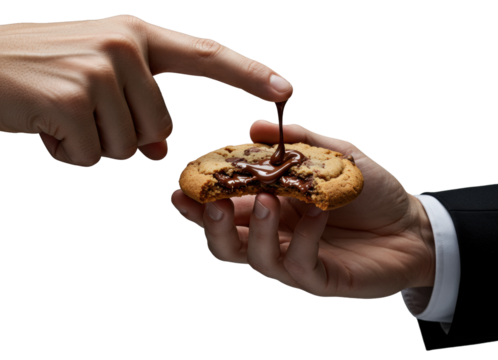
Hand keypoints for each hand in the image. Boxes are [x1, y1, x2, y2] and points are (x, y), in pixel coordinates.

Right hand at [0, 15, 293, 166]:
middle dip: (125, 138)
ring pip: (128, 147)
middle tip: (80, 115)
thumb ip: (138, 107)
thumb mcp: (96, 79)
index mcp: (136, 36)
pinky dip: (66, 154)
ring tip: (58, 117)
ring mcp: (99, 71)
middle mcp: (124, 46)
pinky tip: (42, 128)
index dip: (249, 74)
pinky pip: (91, 156)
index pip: (207, 55)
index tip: (286, 90)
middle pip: (161, 128)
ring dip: (93, 146)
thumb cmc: (36, 70)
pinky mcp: (72, 100)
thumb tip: (162, 149)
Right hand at [170, 119, 435, 298]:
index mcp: (270, 208)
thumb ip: (298, 143)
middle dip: (211, 225)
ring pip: (255, 259)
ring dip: (254, 231)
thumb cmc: (371, 190)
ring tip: (265, 201)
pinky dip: (303, 240)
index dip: (199, 202)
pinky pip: (300, 266)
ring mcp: (296, 261)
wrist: (413, 225)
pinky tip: (317, 215)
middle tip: (211, 204)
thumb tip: (254, 127)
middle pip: (226, 243)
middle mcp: (275, 237)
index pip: (225, 208)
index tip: (181, 187)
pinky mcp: (321, 280)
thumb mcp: (336, 156)